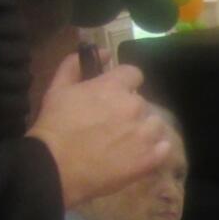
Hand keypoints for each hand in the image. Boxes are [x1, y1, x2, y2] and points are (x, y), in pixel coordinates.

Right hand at [27, 53, 170, 208]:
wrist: (57, 167)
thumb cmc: (54, 126)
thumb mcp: (58, 88)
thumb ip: (76, 64)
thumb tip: (103, 52)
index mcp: (114, 86)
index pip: (134, 74)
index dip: (124, 83)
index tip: (113, 95)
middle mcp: (134, 106)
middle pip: (142, 102)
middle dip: (129, 110)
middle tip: (111, 125)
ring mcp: (145, 133)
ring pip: (155, 124)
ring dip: (144, 130)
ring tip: (125, 143)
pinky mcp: (151, 158)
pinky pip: (164, 147)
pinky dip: (155, 150)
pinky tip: (138, 155)